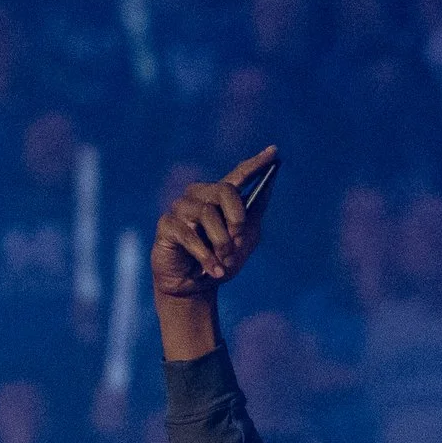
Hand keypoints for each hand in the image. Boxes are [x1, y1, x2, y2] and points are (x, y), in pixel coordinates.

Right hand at [152, 147, 278, 295]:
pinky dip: (205, 256)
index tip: (275, 152)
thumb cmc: (220, 263)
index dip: (256, 163)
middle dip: (237, 219)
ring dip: (221, 243)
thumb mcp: (243, 242)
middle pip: (224, 190)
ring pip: (207, 214)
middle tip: (238, 241)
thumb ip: (253, 217)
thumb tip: (267, 187)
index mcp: (219, 198)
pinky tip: (213, 271)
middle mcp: (198, 196)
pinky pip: (189, 234)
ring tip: (224, 262)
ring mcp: (180, 209)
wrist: (195, 290)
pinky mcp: (166, 225)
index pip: (239, 175)